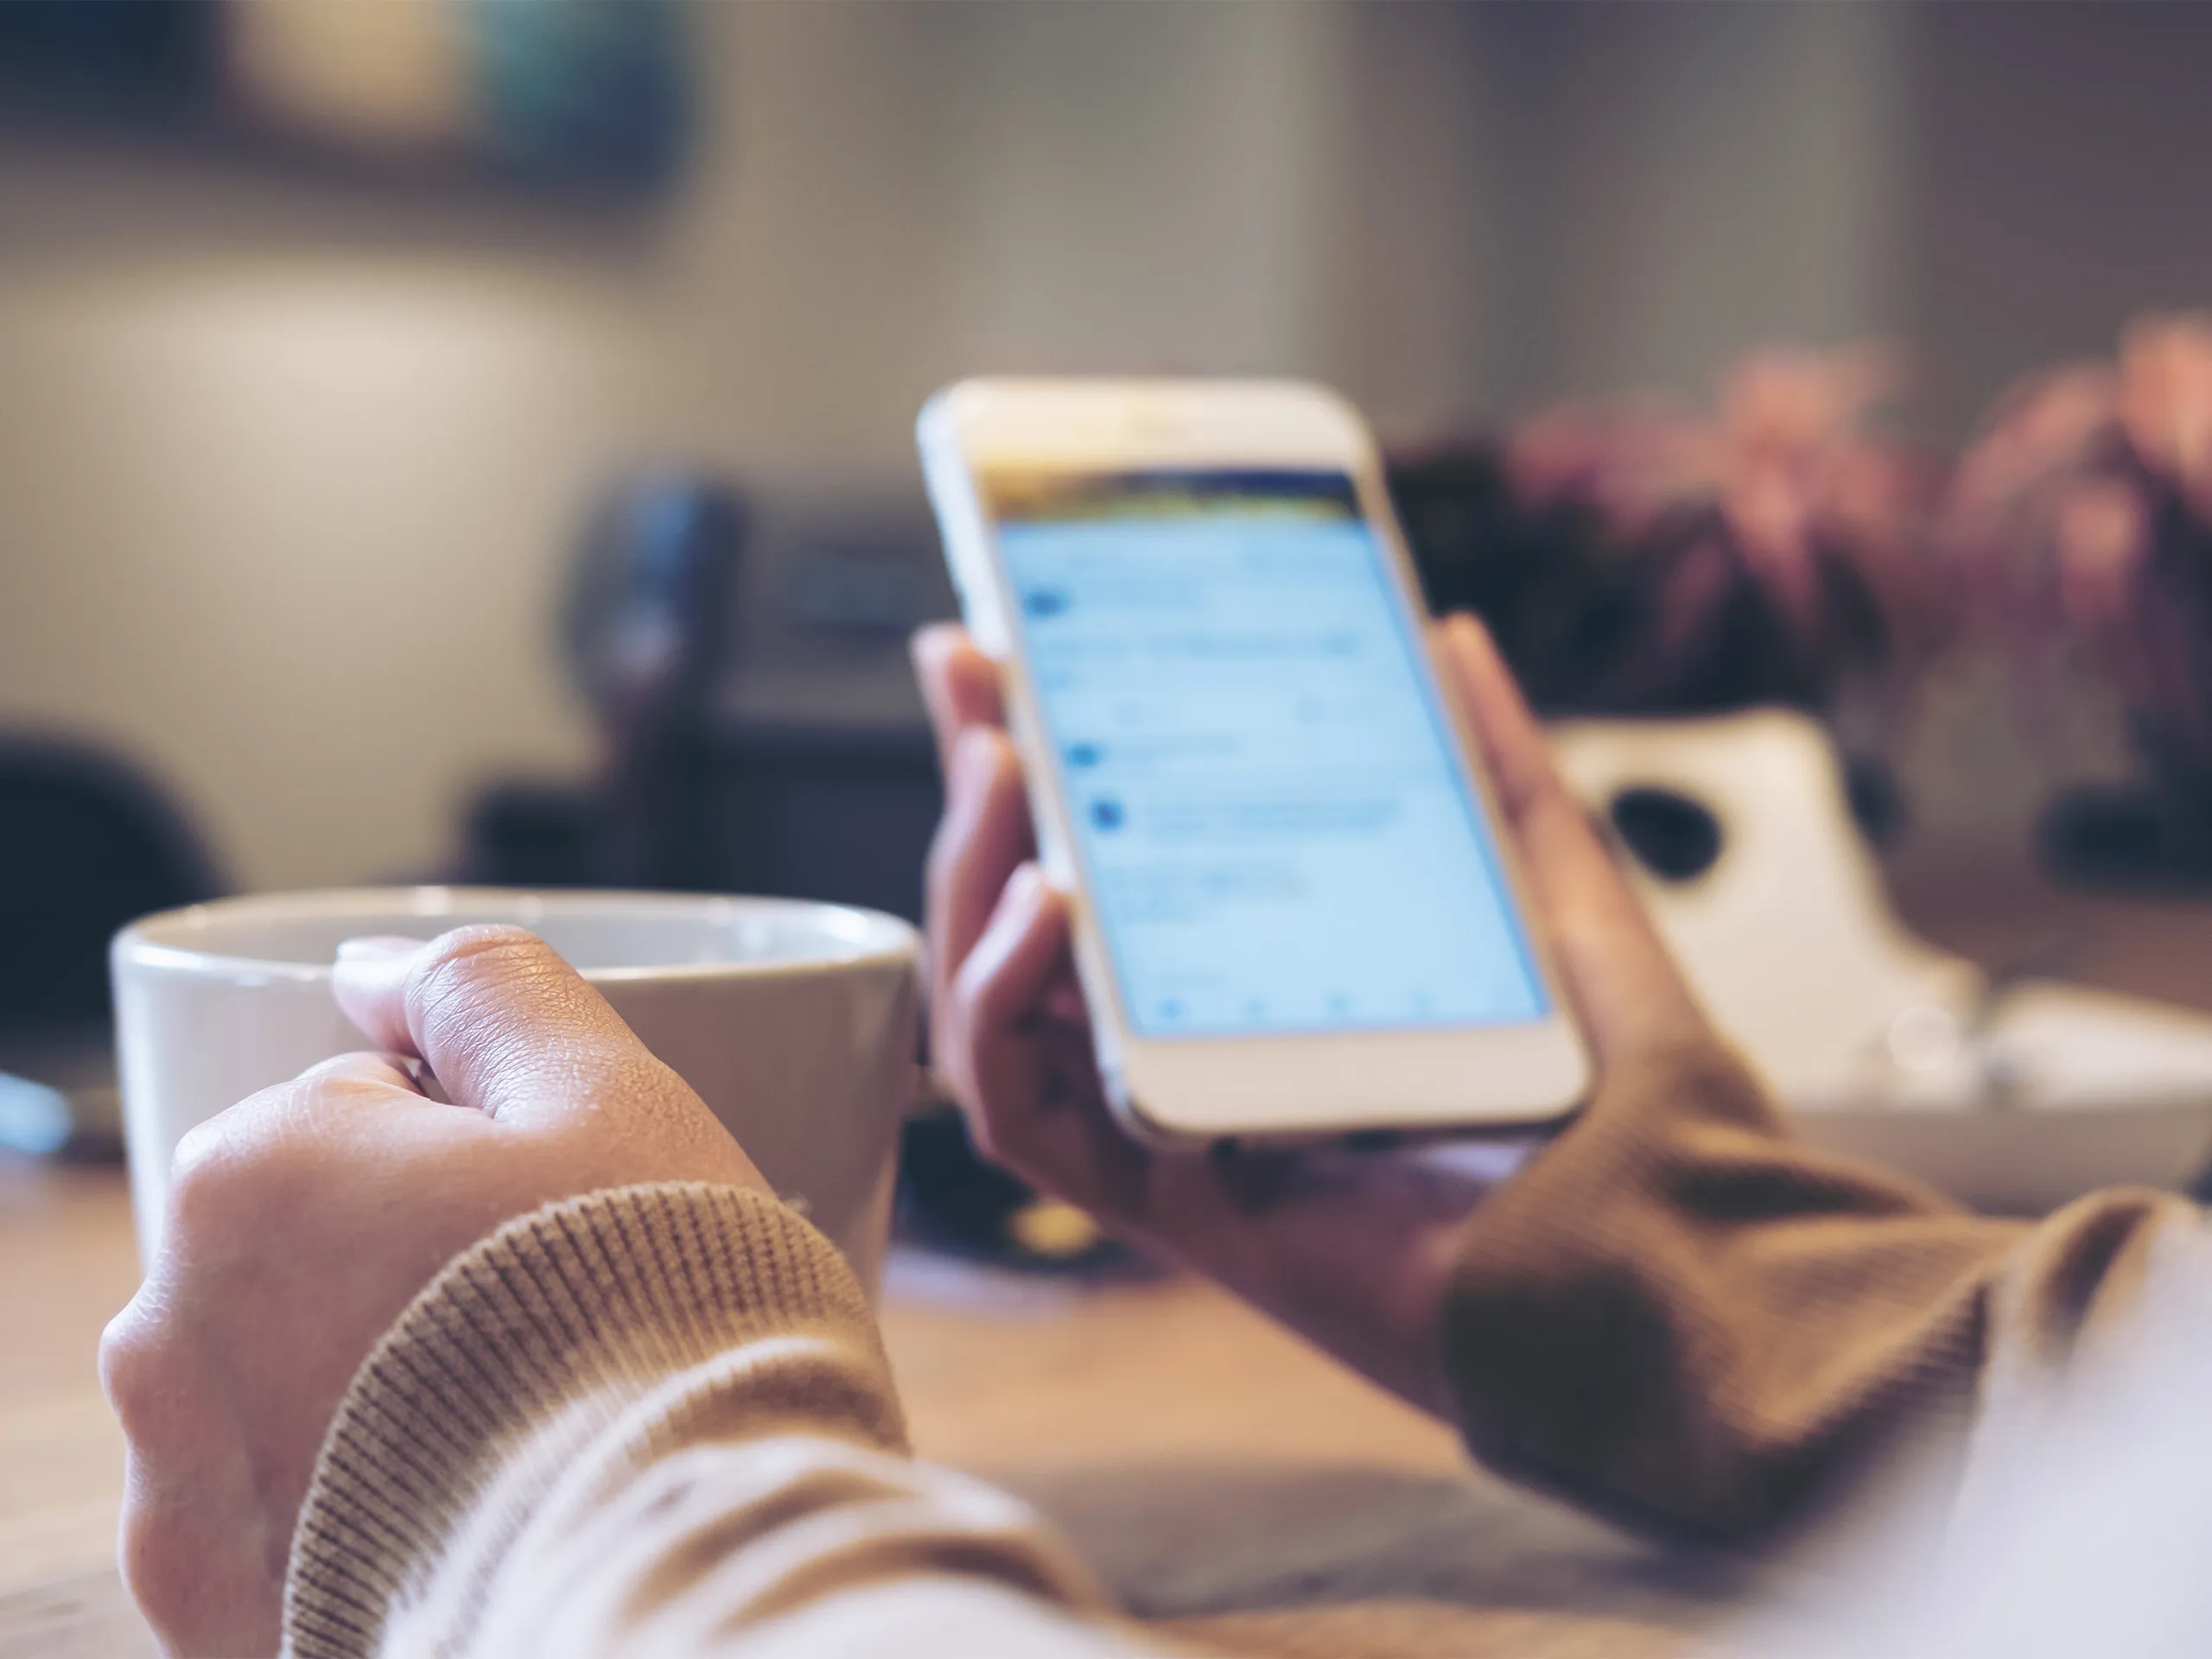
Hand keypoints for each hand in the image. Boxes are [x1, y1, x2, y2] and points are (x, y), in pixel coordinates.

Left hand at [99, 926, 766, 1657]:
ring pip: (287, 1380)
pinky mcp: (216, 1613)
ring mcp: (182, 1489)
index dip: (487, 1155)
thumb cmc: (651, 1317)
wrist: (666, 1565)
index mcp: (252, 1174)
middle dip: (410, 1267)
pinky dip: (356, 1509)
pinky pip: (283, 1519)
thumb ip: (483, 989)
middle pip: (313, 1247)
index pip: (368, 1110)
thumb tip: (370, 965)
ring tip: (512, 1433)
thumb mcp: (605, 1093)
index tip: (560, 1220)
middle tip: (547, 1326)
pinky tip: (461, 1516)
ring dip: (374, 1388)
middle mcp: (171, 1332)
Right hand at [911, 613, 1710, 1422]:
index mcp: (1264, 992)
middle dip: (978, 796)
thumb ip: (1494, 770)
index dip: (1046, 763)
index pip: (1113, 871)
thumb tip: (1448, 636)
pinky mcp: (1172, 1209)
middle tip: (968, 672)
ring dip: (968, 887)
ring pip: (995, 1019)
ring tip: (998, 769)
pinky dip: (1000, 1009)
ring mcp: (1174, 1136)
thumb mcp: (1552, 892)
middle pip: (1028, 932)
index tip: (1003, 644)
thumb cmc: (1629, 1102)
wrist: (1678, 1251)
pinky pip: (1023, 1121)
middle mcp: (1198, 1063)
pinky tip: (1043, 906)